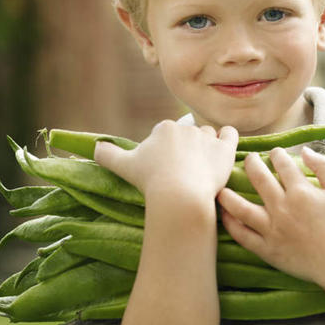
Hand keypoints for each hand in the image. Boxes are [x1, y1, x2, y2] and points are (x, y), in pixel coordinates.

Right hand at [95, 120, 238, 203]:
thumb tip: (94, 147)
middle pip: (188, 134)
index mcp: (165, 128)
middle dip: (185, 149)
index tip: (165, 167)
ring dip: (206, 146)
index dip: (166, 150)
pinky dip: (228, 137)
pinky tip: (223, 148)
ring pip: (208, 134)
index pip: (167, 134)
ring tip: (202, 166)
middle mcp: (187, 127)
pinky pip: (230, 134)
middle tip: (182, 171)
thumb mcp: (124, 166)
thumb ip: (107, 154)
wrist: (179, 196)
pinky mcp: (226, 149)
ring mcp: (208, 137)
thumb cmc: (150, 181)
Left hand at [217, 146, 324, 288]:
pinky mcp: (267, 249)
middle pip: (259, 178)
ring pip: (241, 208)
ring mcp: (272, 230)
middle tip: (249, 159)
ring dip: (228, 195)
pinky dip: (231, 225)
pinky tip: (225, 216)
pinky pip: (242, 236)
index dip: (277, 155)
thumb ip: (324, 168)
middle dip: (251, 164)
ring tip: (222, 187)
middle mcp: (283, 208)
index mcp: (301, 192)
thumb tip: (306, 151)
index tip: (275, 153)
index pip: (282, 165)